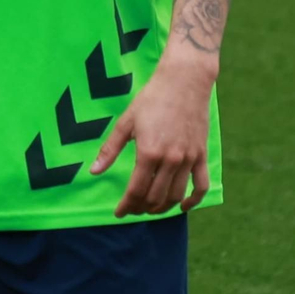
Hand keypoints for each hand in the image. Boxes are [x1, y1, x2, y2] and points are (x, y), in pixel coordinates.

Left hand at [89, 57, 216, 216]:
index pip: (136, 191)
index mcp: (148, 152)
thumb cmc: (152, 98)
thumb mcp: (126, 122)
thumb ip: (110, 149)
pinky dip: (193, 201)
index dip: (126, 206)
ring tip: (150, 208)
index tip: (119, 212)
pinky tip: (182, 206)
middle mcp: (170, 159)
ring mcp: (188, 159)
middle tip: (133, 209)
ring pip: (176, 195)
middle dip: (141, 208)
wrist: (184, 81)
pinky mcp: (201, 155)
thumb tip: (93, 171)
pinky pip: (201, 186)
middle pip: (155, 197)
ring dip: (162, 207)